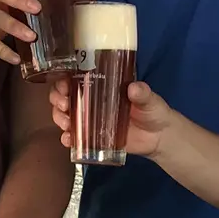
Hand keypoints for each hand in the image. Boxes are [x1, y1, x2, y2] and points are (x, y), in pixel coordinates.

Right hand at [47, 78, 172, 158]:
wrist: (160, 138)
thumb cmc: (153, 111)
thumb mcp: (150, 99)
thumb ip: (143, 93)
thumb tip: (134, 88)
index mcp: (103, 86)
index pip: (76, 78)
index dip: (64, 80)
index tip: (63, 85)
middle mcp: (92, 101)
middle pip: (65, 97)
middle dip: (58, 99)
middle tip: (64, 105)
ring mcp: (91, 120)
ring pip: (66, 116)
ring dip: (59, 117)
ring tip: (65, 122)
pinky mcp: (94, 138)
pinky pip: (76, 137)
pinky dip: (68, 138)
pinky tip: (68, 139)